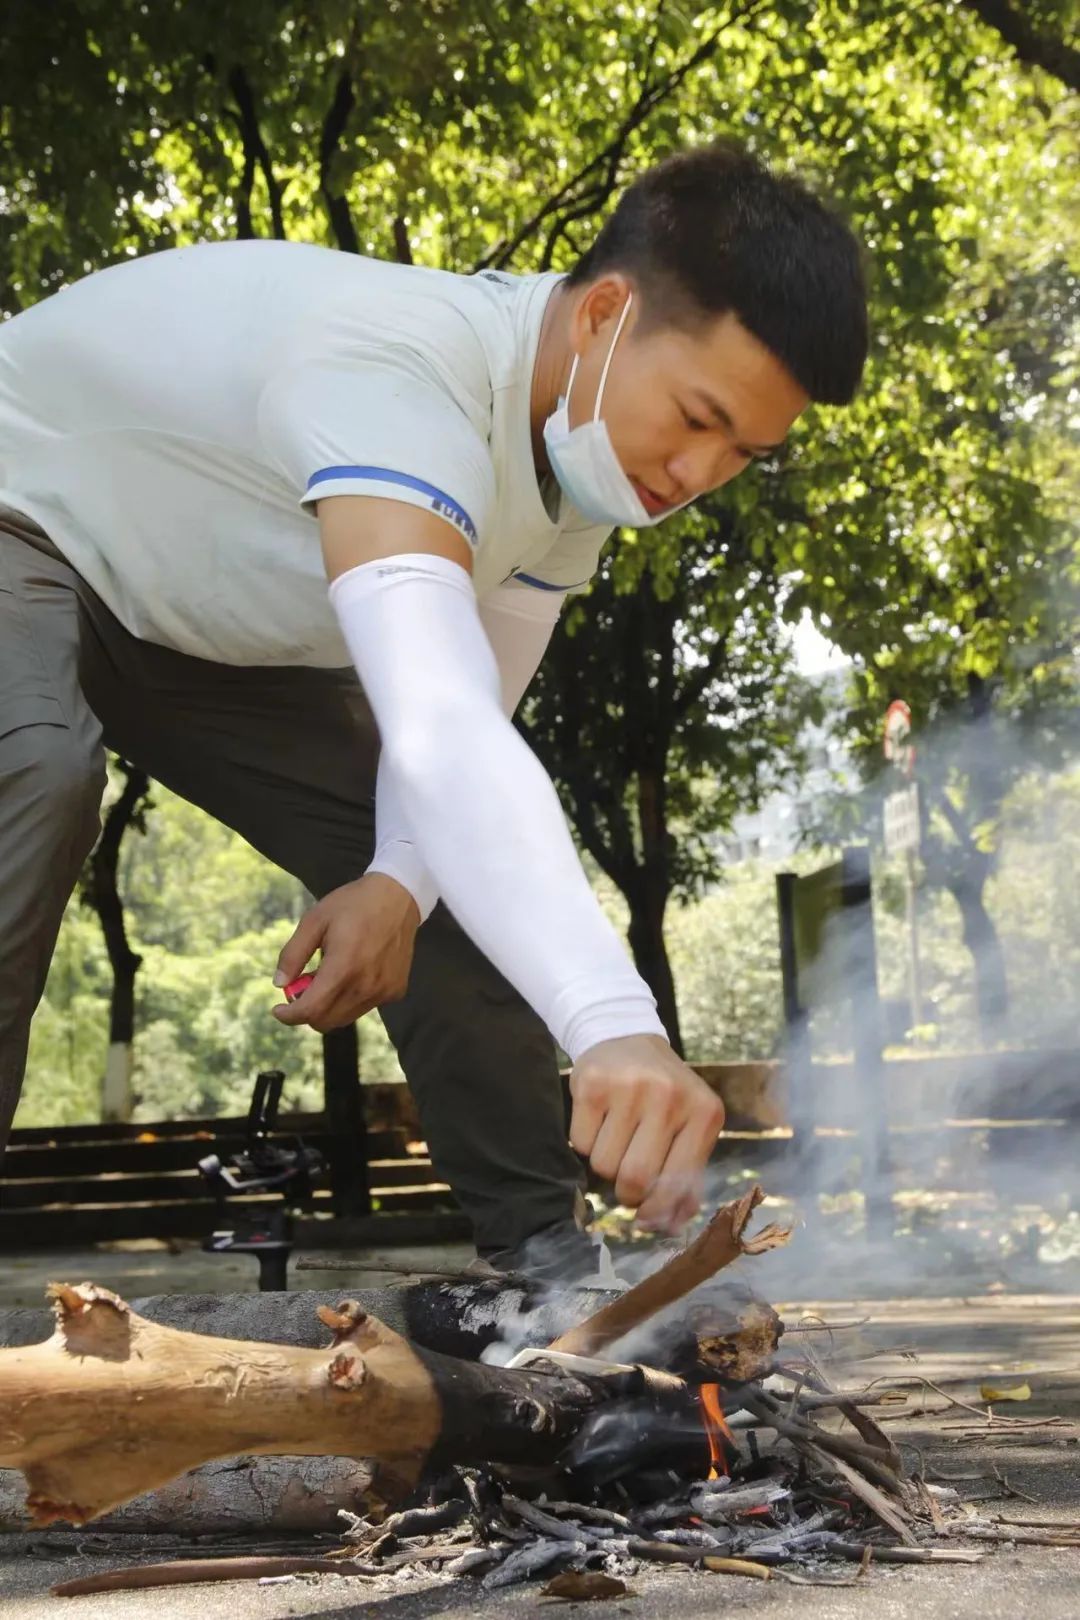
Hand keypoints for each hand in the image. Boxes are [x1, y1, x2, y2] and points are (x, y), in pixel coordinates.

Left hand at [271, 874, 419, 1032]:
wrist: (398, 896)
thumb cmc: (353, 904)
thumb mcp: (315, 920)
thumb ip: (293, 954)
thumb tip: (279, 984)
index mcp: (344, 967)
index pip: (312, 1010)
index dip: (290, 1016)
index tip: (278, 1010)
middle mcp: (366, 986)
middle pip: (326, 1021)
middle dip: (307, 1010)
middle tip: (303, 985)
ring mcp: (384, 991)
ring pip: (345, 1017)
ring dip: (329, 1006)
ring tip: (328, 975)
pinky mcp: (395, 991)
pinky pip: (364, 1007)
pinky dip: (350, 999)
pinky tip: (352, 973)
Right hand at [568, 1035, 724, 1231]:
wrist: (625, 1036)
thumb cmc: (662, 1092)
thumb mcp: (688, 1126)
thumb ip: (687, 1177)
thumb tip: (669, 1225)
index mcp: (704, 1113)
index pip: (677, 1185)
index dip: (657, 1210)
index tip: (646, 1217)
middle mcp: (670, 1097)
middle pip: (635, 1179)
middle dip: (627, 1192)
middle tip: (627, 1179)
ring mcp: (630, 1088)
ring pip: (604, 1165)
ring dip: (605, 1165)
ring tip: (616, 1139)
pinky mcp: (593, 1084)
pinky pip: (581, 1144)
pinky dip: (586, 1143)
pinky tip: (600, 1120)